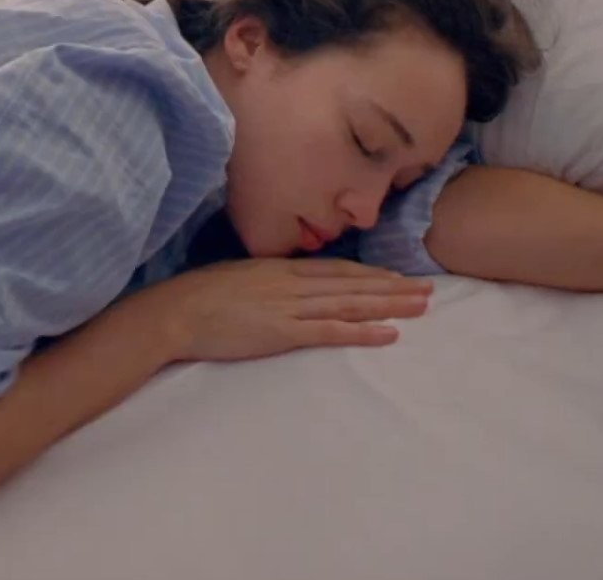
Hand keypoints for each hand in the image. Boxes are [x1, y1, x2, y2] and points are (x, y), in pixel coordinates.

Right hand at [138, 257, 432, 362]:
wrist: (174, 312)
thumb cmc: (196, 298)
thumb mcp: (236, 279)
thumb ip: (262, 282)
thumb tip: (276, 287)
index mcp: (280, 269)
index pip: (335, 270)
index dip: (369, 274)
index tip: (396, 276)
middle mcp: (292, 283)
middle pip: (352, 283)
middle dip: (391, 286)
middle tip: (427, 289)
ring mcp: (289, 307)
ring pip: (350, 303)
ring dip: (388, 304)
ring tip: (421, 306)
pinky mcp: (283, 332)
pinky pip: (330, 331)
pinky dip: (362, 332)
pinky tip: (389, 334)